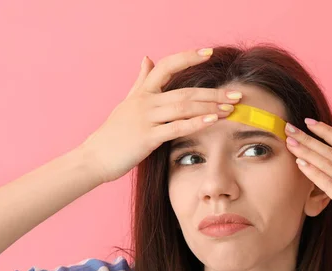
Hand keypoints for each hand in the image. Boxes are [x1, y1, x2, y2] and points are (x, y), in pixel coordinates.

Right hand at [78, 48, 241, 183]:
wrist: (94, 157)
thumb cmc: (113, 134)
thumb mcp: (126, 102)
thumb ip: (140, 81)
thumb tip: (146, 57)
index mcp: (142, 92)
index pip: (166, 66)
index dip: (188, 57)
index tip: (209, 53)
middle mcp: (145, 101)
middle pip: (184, 90)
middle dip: (213, 93)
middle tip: (237, 95)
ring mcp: (145, 118)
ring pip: (183, 106)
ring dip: (210, 107)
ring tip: (231, 108)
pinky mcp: (147, 137)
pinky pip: (176, 127)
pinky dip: (196, 123)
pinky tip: (213, 121)